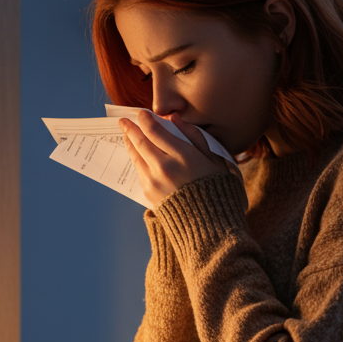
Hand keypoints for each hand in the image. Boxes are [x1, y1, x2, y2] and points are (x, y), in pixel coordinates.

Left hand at [120, 110, 241, 207]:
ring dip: (130, 143)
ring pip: (136, 156)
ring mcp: (154, 182)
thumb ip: (195, 137)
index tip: (141, 113)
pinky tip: (138, 154)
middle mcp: (165, 168)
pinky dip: (137, 159)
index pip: (156, 131)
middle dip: (130, 129)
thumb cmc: (219, 191)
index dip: (145, 120)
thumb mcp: (217, 160)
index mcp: (184, 157)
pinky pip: (140, 171)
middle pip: (140, 142)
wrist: (210, 228)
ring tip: (127, 135)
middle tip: (124, 121)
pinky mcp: (149, 194)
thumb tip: (175, 120)